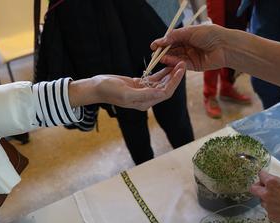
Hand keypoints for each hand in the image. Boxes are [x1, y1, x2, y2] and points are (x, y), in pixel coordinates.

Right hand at [69, 62, 184, 110]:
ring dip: (170, 74)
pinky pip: (154, 79)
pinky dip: (161, 72)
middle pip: (166, 88)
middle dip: (175, 77)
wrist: (96, 88)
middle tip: (182, 63)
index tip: (180, 71)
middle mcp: (146, 99)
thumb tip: (161, 94)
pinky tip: (168, 64)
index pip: (165, 93)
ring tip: (178, 62)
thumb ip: (144, 94)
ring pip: (161, 83)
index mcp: (145, 103)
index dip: (174, 82)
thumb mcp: (126, 92)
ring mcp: (143, 92)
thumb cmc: (109, 91)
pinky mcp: (139, 85)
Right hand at [150, 25, 228, 70]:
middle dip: (163, 52)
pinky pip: (182, 64)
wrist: (225, 45)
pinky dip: (174, 63)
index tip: (154, 45)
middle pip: (173, 50)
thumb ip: (175, 36)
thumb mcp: (190, 31)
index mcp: (188, 36)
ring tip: (159, 58)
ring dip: (167, 58)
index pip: (172, 40)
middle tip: (154, 54)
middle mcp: (189, 46)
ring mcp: (191, 56)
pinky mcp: (194, 66)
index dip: (163, 42)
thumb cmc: (210, 34)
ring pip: (176, 58)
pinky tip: (167, 61)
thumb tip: (161, 40)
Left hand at [250, 171, 279, 222]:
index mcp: (271, 183)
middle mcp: (266, 194)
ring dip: (267, 199)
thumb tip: (276, 181)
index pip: (261, 175)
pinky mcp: (271, 216)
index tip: (265, 176)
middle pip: (253, 189)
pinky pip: (269, 210)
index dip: (263, 175)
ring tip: (279, 201)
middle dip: (258, 187)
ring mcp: (268, 206)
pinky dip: (274, 209)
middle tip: (265, 188)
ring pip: (262, 201)